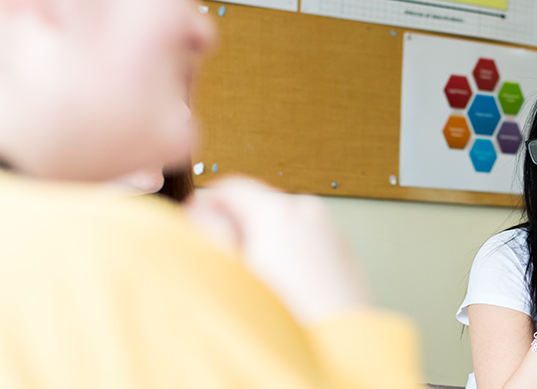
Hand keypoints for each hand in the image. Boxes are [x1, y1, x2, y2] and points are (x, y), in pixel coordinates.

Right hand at [184, 176, 368, 323]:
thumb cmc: (291, 318)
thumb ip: (209, 232)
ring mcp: (330, 232)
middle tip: (223, 257)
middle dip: (236, 225)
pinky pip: (305, 241)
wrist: (341, 349)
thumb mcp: (230, 271)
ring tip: (254, 279)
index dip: (204, 205)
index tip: (193, 224)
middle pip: (258, 202)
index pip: (230, 187)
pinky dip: (288, 253)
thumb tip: (199, 212)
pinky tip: (281, 286)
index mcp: (278, 211)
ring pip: (282, 223)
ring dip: (263, 241)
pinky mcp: (342, 253)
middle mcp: (309, 213)